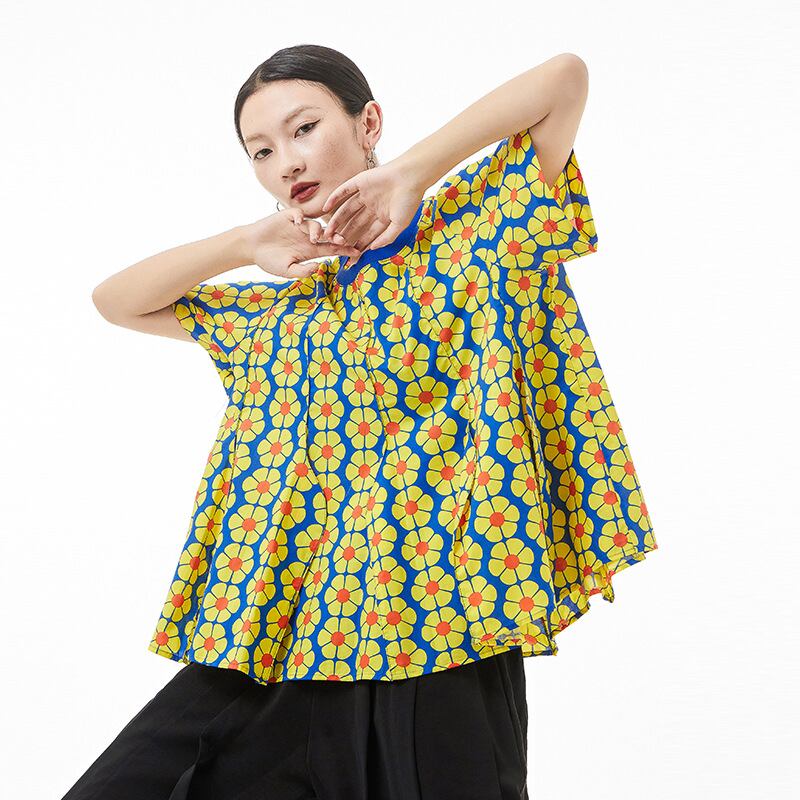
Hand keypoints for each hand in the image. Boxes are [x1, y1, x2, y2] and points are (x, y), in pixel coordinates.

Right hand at [241, 208, 362, 279]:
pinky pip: (299, 214)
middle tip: (342, 241)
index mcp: (311, 250)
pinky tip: (299, 223)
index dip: (344, 250)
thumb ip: (302, 271)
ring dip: (317, 230)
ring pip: (315, 225)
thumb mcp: (287, 270)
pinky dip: (301, 217)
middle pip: (328, 235)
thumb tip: (317, 268)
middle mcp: (308, 237)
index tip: (357, 253)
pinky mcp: (288, 217)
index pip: (332, 249)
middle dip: (337, 238)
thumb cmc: (269, 260)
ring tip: (314, 238)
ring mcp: (299, 226)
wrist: (251, 247)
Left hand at [318, 159, 425, 254]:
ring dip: (336, 221)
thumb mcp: (400, 224)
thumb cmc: (409, 200)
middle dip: (344, 235)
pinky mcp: (360, 181)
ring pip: (347, 209)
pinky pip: (344, 191)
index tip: (349, 256)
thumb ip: (387, 237)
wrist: (411, 176)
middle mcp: (372, 206)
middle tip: (333, 245)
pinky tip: (325, 208)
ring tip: (327, 232)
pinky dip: (334, 198)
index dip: (359, 245)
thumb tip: (373, 248)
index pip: (368, 233)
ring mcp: (365, 194)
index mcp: (383, 216)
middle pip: (355, 223)